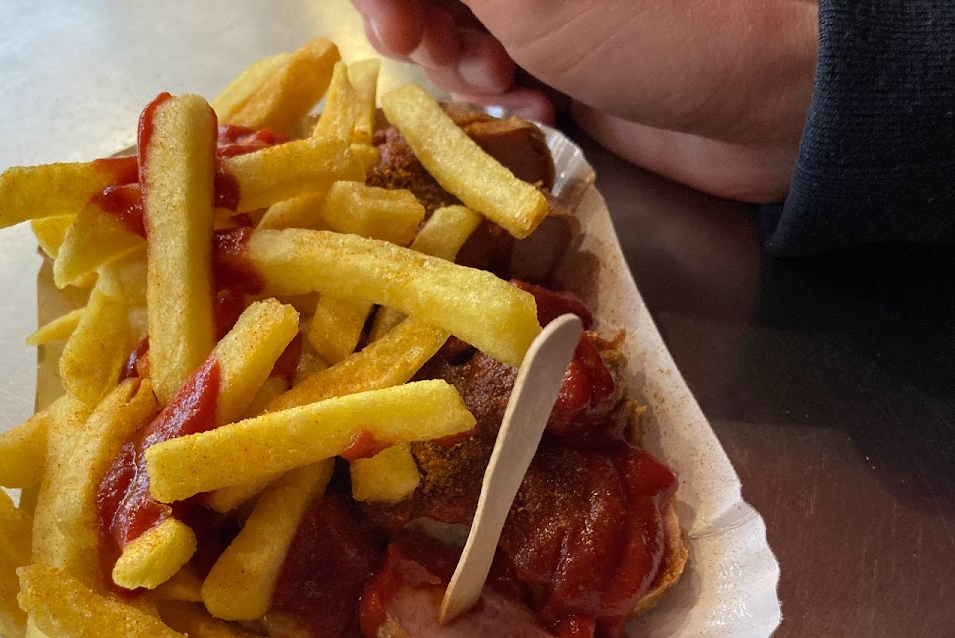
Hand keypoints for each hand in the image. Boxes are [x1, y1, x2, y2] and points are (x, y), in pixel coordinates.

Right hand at [351, 0, 817, 202]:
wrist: (770, 94)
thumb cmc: (654, 18)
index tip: (390, 22)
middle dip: (423, 19)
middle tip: (434, 52)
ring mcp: (554, 4)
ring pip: (459, 27)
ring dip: (460, 62)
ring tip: (503, 83)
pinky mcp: (572, 55)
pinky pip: (501, 71)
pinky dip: (500, 93)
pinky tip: (535, 105)